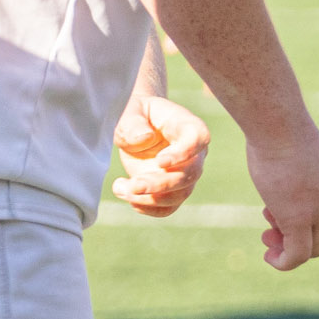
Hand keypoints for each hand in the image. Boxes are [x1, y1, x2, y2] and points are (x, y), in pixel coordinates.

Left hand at [112, 95, 209, 217]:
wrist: (136, 127)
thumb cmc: (137, 114)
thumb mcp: (130, 109)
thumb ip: (133, 122)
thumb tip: (144, 139)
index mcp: (189, 127)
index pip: (197, 141)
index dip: (183, 154)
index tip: (160, 162)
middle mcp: (194, 155)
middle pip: (188, 175)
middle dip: (160, 185)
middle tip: (133, 186)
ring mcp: (185, 175)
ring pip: (179, 195)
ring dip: (150, 199)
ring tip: (121, 189)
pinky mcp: (173, 190)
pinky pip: (168, 207)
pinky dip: (148, 208)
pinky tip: (127, 195)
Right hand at [244, 122, 318, 270]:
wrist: (277, 122)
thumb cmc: (277, 126)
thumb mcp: (293, 150)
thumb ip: (293, 172)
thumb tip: (280, 188)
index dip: (302, 220)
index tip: (275, 214)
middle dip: (296, 237)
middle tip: (269, 233)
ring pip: (313, 247)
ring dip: (289, 250)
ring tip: (268, 243)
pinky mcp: (300, 220)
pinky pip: (299, 255)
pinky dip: (285, 262)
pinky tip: (271, 259)